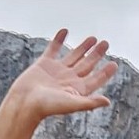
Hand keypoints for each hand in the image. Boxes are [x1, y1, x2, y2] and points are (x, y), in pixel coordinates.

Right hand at [0, 29, 118, 122]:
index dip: (105, 72)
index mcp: (77, 89)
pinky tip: (65, 31)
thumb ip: (90, 102)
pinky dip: (58, 40)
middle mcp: (68, 80)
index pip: (95, 79)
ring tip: (93, 38)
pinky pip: (53, 49)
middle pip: (87, 65)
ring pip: (73, 56)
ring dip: (83, 47)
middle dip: (96, 54)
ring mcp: (57, 71)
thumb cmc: (47, 106)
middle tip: (105, 43)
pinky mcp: (44, 64)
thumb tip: (108, 101)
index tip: (114, 64)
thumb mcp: (71, 104)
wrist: (24, 103)